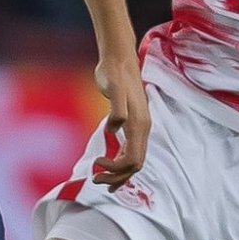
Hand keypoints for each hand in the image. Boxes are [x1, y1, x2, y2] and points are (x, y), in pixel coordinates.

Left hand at [92, 53, 149, 189]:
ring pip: (135, 160)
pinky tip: (108, 166)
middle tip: (95, 180)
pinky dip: (121, 163)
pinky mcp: (133, 123)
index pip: (133, 160)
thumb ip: (116, 109)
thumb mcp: (113, 89)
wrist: (119, 59)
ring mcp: (140, 127)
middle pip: (135, 165)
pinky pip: (132, 151)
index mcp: (139, 125)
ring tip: (99, 179)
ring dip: (119, 174)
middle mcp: (143, 129)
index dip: (115, 169)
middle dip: (117, 177)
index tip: (97, 163)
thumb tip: (115, 128)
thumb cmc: (113, 73)